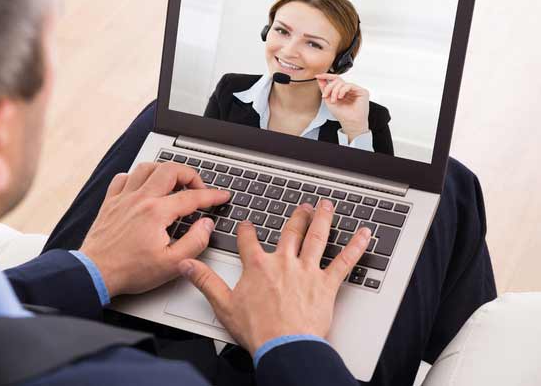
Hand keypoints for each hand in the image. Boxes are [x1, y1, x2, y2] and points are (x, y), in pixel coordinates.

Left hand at [79, 161, 230, 297]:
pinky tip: (142, 186)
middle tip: (198, 187)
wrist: (95, 273)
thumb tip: (206, 225)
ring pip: (146, 167)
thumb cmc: (129, 271)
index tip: (222, 196)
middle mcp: (140, 199)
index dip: (211, 196)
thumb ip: (194, 242)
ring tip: (174, 182)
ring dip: (164, 170)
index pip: (192, 197)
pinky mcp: (110, 203)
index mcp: (156, 213)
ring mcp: (123, 198)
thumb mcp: (171, 265)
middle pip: (170, 170)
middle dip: (190, 174)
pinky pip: (123, 178)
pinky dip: (136, 177)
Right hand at [180, 199, 370, 355]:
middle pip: (290, 232)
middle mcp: (283, 262)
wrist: (284, 346)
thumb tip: (186, 265)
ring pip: (317, 238)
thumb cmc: (258, 330)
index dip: (247, 230)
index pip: (249, 240)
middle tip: (302, 207)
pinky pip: (344, 261)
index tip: (248, 225)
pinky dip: (356, 247)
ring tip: (327, 206)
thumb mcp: (223, 304)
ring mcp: (307, 271)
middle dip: (296, 217)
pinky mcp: (326, 284)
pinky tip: (365, 235)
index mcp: (258, 266)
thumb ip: (204, 281)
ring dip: (323, 219)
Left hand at [316, 73, 369, 140]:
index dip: (326, 76)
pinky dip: (342, 90)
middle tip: (325, 95)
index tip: (317, 76)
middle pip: (337, 80)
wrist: (350, 123)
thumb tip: (320, 78)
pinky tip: (340, 97)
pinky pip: (349, 85)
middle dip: (329, 87)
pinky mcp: (362, 91)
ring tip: (334, 100)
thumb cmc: (342, 114)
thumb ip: (325, 89)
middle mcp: (349, 90)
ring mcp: (355, 90)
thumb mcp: (329, 100)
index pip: (335, 80)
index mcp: (342, 91)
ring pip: (342, 83)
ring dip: (335, 91)